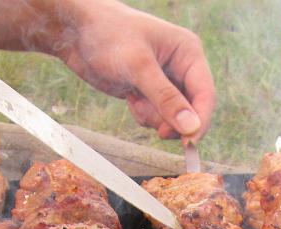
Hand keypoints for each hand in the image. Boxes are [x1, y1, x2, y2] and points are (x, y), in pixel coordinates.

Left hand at [55, 0, 214, 140]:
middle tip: (158, 130)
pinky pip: (156, 116)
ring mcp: (165, 81)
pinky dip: (144, 115)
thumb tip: (192, 128)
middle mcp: (181, 67)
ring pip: (173, 117)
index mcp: (188, 52)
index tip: (189, 143)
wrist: (75, 32)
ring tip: (135, 101)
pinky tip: (130, 99)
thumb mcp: (138, 67)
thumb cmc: (108, 35)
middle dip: (172, 121)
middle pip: (192, 109)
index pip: (205, 94)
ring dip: (154, 117)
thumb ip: (166, 98)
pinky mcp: (149, 91)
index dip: (200, 120)